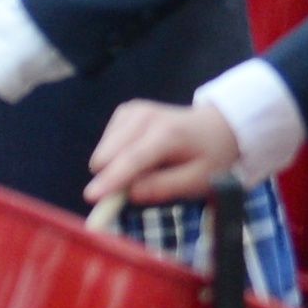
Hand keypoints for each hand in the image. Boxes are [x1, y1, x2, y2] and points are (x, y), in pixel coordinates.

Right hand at [88, 99, 244, 212]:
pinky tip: (140, 153)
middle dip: (112, 177)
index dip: (111, 179)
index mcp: (167, 134)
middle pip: (108, 154)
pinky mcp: (125, 111)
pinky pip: (106, 142)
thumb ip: (164, 187)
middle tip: (138, 188)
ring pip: (103, 151)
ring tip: (149, 166)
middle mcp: (145, 116)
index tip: (91, 197)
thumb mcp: (198, 181)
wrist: (216, 126)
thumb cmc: (208, 158)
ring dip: (116, 166)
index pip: (132, 159)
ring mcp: (132, 111)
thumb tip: (130, 193)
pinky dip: (117, 154)